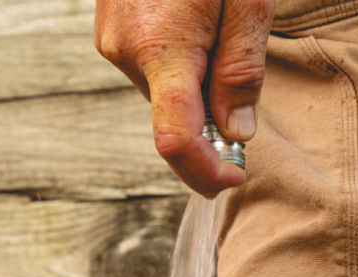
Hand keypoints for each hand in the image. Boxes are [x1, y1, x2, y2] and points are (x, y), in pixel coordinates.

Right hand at [95, 0, 273, 197]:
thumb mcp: (246, 0)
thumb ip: (241, 68)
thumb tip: (236, 132)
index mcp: (161, 47)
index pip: (177, 141)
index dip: (208, 172)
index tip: (235, 177)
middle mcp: (126, 49)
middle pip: (173, 118)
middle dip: (210, 120)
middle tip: (241, 86)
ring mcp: (113, 38)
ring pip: (162, 94)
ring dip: (195, 87)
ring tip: (216, 34)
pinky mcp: (110, 29)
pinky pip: (150, 69)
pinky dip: (177, 66)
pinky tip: (195, 27)